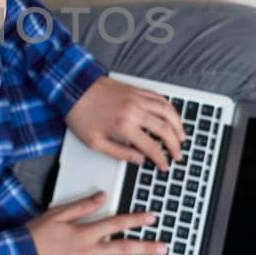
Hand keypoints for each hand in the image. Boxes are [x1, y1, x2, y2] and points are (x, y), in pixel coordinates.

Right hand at [26, 191, 169, 254]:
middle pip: (123, 249)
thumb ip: (82, 206)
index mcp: (85, 232)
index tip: (152, 218)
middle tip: (164, 249)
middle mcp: (89, 251)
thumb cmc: (34, 237)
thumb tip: (101, 196)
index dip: (136, 220)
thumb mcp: (57, 214)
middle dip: (146, 248)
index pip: (116, 223)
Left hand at [65, 76, 185, 171]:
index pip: (152, 147)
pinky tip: (172, 116)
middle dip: (175, 145)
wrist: (72, 88)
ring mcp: (137, 98)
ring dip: (178, 125)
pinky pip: (159, 97)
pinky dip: (170, 108)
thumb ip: (120, 153)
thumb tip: (140, 160)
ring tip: (182, 137)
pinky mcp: (136, 89)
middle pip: (165, 129)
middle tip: (178, 155)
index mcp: (124, 126)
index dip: (161, 159)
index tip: (165, 166)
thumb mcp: (96, 142)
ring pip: (167, 111)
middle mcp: (135, 110)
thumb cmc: (81, 115)